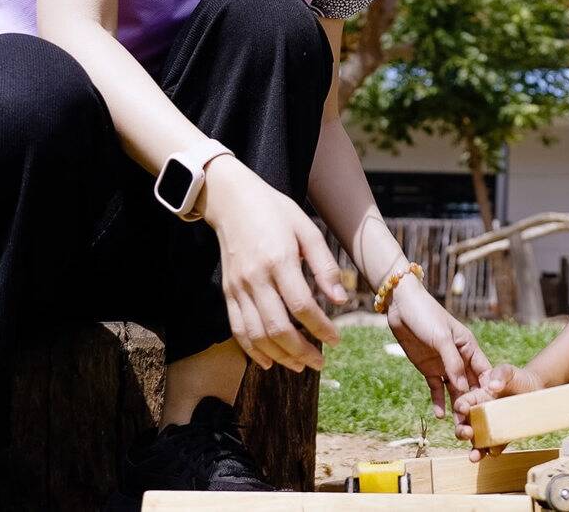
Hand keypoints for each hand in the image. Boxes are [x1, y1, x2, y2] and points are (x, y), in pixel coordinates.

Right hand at [202, 156, 347, 372]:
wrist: (232, 201)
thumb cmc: (275, 211)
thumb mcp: (307, 229)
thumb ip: (324, 266)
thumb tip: (340, 300)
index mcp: (279, 260)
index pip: (302, 306)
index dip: (321, 328)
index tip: (337, 340)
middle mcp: (256, 278)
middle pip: (277, 327)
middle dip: (301, 351)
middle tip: (320, 363)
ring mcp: (238, 288)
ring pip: (256, 334)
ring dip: (279, 356)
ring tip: (299, 366)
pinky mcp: (228, 293)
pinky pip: (237, 328)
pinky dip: (252, 350)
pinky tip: (268, 362)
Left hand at [385, 274, 489, 423]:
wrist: (401, 307)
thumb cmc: (426, 315)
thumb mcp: (441, 338)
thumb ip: (453, 363)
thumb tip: (464, 389)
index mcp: (469, 347)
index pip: (485, 372)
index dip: (490, 390)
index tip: (494, 409)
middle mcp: (460, 358)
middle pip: (471, 385)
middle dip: (474, 404)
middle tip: (476, 424)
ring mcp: (444, 365)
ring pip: (454, 391)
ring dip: (457, 407)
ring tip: (459, 427)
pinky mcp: (428, 369)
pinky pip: (436, 389)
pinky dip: (439, 401)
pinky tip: (441, 416)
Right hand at [452, 364, 546, 461]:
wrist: (537, 390)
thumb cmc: (519, 378)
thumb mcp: (509, 371)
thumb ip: (500, 373)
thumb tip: (493, 385)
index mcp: (477, 397)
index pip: (463, 403)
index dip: (460, 407)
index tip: (462, 409)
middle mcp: (481, 414)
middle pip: (465, 425)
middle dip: (461, 431)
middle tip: (466, 433)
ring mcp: (492, 427)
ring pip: (477, 440)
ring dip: (474, 449)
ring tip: (474, 456)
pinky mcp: (504, 436)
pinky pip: (496, 446)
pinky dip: (493, 451)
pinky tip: (493, 452)